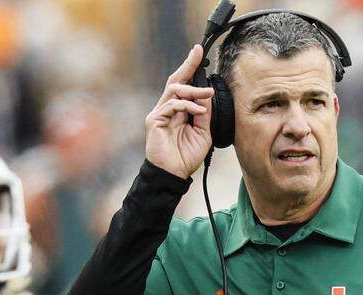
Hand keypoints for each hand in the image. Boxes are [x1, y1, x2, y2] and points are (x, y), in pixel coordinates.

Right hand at [145, 45, 214, 179]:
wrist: (174, 174)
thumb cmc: (186, 156)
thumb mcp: (203, 132)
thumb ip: (204, 114)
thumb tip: (207, 95)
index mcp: (178, 110)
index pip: (184, 84)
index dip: (190, 67)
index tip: (198, 52)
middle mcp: (167, 108)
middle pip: (175, 80)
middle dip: (187, 64)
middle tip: (198, 53)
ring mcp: (159, 113)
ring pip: (174, 90)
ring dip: (193, 89)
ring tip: (207, 94)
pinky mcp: (155, 120)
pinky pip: (171, 105)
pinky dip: (187, 106)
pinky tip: (198, 111)